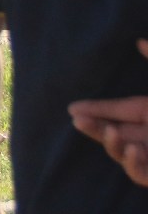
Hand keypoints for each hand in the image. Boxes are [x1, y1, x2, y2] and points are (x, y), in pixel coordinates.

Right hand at [68, 39, 147, 185]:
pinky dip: (135, 165)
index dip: (98, 108)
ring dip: (113, 145)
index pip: (121, 110)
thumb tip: (139, 39)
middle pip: (117, 132)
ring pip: (125, 154)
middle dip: (95, 127)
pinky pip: (143, 174)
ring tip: (110, 132)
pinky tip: (134, 150)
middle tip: (78, 119)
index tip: (72, 108)